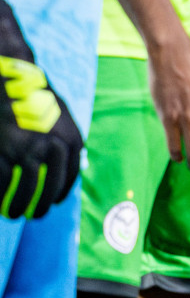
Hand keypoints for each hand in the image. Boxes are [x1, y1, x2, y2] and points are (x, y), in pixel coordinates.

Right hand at [0, 55, 82, 217]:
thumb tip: (73, 164)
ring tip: (13, 214)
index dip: (60, 193)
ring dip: (18, 207)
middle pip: (48, 190)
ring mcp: (25, 150)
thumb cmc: (36, 98)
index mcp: (70, 140)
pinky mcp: (2, 152)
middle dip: (40, 207)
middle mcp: (51, 147)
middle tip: (33, 216)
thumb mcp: (62, 115)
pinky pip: (1, 183)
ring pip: (24, 192)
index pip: (68, 177)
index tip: (53, 203)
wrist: (12, 82)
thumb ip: (67, 139)